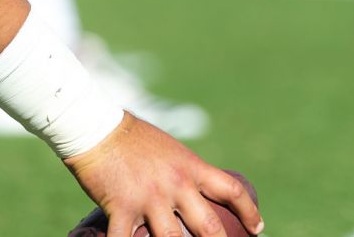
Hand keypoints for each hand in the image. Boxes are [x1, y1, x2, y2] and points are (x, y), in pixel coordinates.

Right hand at [63, 114, 263, 236]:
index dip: (249, 211)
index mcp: (190, 167)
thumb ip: (182, 171)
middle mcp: (175, 184)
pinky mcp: (121, 208)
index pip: (230, 190)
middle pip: (208, 226)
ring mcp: (149, 198)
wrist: (96, 127)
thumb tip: (192, 190)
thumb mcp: (169, 150)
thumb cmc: (132, 137)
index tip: (258, 227)